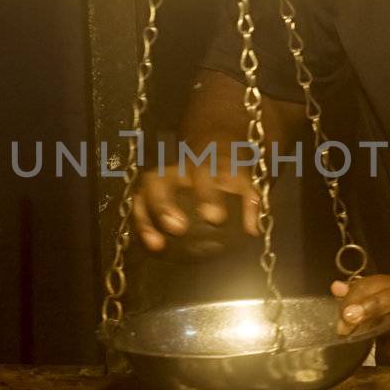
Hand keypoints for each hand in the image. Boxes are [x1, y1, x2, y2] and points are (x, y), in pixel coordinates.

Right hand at [131, 162, 259, 252]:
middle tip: (176, 228)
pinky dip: (140, 223)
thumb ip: (249, 203)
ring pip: (145, 191)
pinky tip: (148, 243)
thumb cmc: (227, 172)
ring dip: (147, 217)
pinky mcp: (149, 188)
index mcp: (205, 164)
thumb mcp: (244, 181)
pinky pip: (138, 202)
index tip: (215, 217)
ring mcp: (161, 176)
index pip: (205, 174)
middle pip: (163, 178)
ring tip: (155, 243)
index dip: (208, 195)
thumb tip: (251, 229)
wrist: (211, 146)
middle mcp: (178, 168)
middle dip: (165, 204)